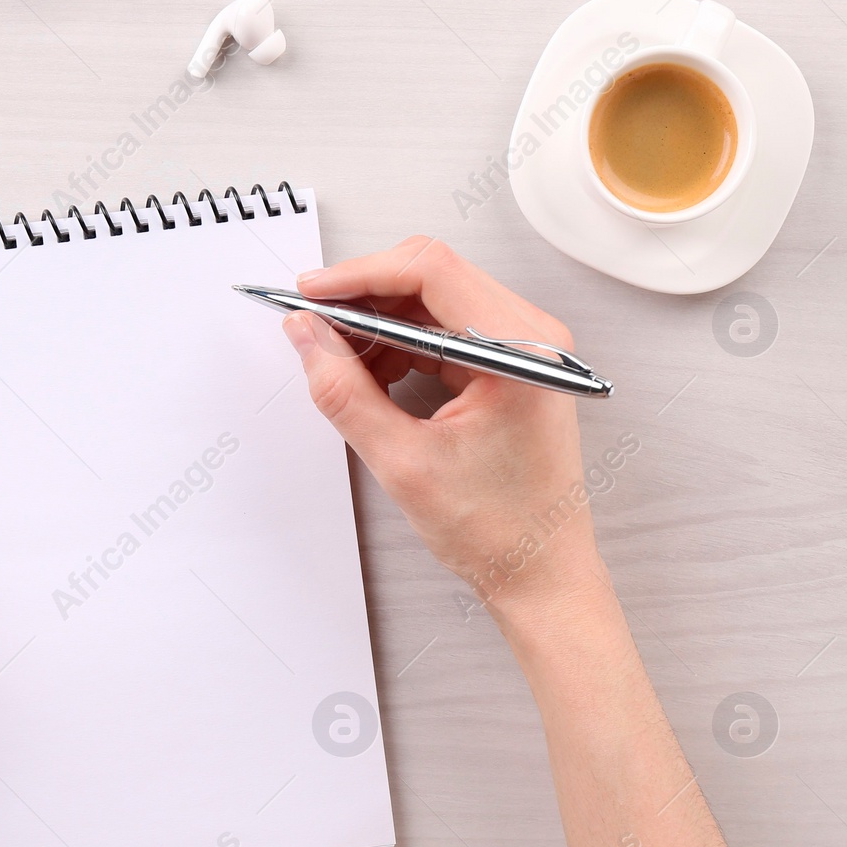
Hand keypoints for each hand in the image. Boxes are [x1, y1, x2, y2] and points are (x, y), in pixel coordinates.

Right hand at [284, 237, 602, 615]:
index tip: (310, 292)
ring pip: (434, 302)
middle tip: (313, 326)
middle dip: (364, 297)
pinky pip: (447, 331)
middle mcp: (532, 338)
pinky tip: (373, 377)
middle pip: (432, 277)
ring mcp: (525, 349)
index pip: (430, 271)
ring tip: (340, 363)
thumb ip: (344, 392)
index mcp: (520, 352)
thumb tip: (306, 337)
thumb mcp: (402, 462)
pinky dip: (403, 344)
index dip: (359, 274)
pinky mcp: (513, 366)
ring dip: (380, 323)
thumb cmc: (499, 531)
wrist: (541, 575)